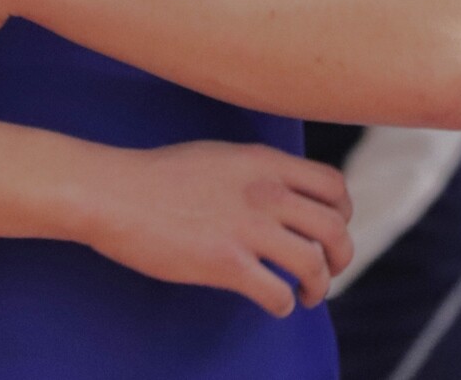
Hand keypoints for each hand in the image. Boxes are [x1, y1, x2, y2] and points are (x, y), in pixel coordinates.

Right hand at [84, 141, 353, 316]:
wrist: (117, 193)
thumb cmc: (161, 175)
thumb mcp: (223, 155)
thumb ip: (260, 172)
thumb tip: (284, 192)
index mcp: (266, 163)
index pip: (333, 186)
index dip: (343, 213)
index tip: (333, 230)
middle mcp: (266, 192)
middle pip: (334, 228)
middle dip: (341, 256)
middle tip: (330, 270)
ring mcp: (247, 228)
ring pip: (313, 263)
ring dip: (319, 285)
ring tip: (307, 295)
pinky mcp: (225, 263)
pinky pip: (277, 292)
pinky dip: (284, 304)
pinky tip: (276, 304)